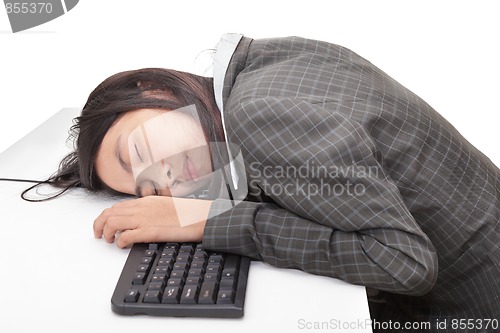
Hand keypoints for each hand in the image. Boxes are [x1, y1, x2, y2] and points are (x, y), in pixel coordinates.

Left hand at [93, 196, 212, 247]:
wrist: (203, 216)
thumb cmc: (190, 213)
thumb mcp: (167, 205)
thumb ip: (152, 210)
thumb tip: (143, 219)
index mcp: (146, 201)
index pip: (118, 206)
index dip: (106, 216)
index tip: (104, 224)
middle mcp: (142, 208)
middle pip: (110, 213)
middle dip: (99, 224)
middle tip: (98, 234)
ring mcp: (146, 219)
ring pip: (112, 222)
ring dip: (106, 232)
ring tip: (108, 240)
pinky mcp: (151, 231)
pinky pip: (126, 236)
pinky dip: (120, 241)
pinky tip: (122, 245)